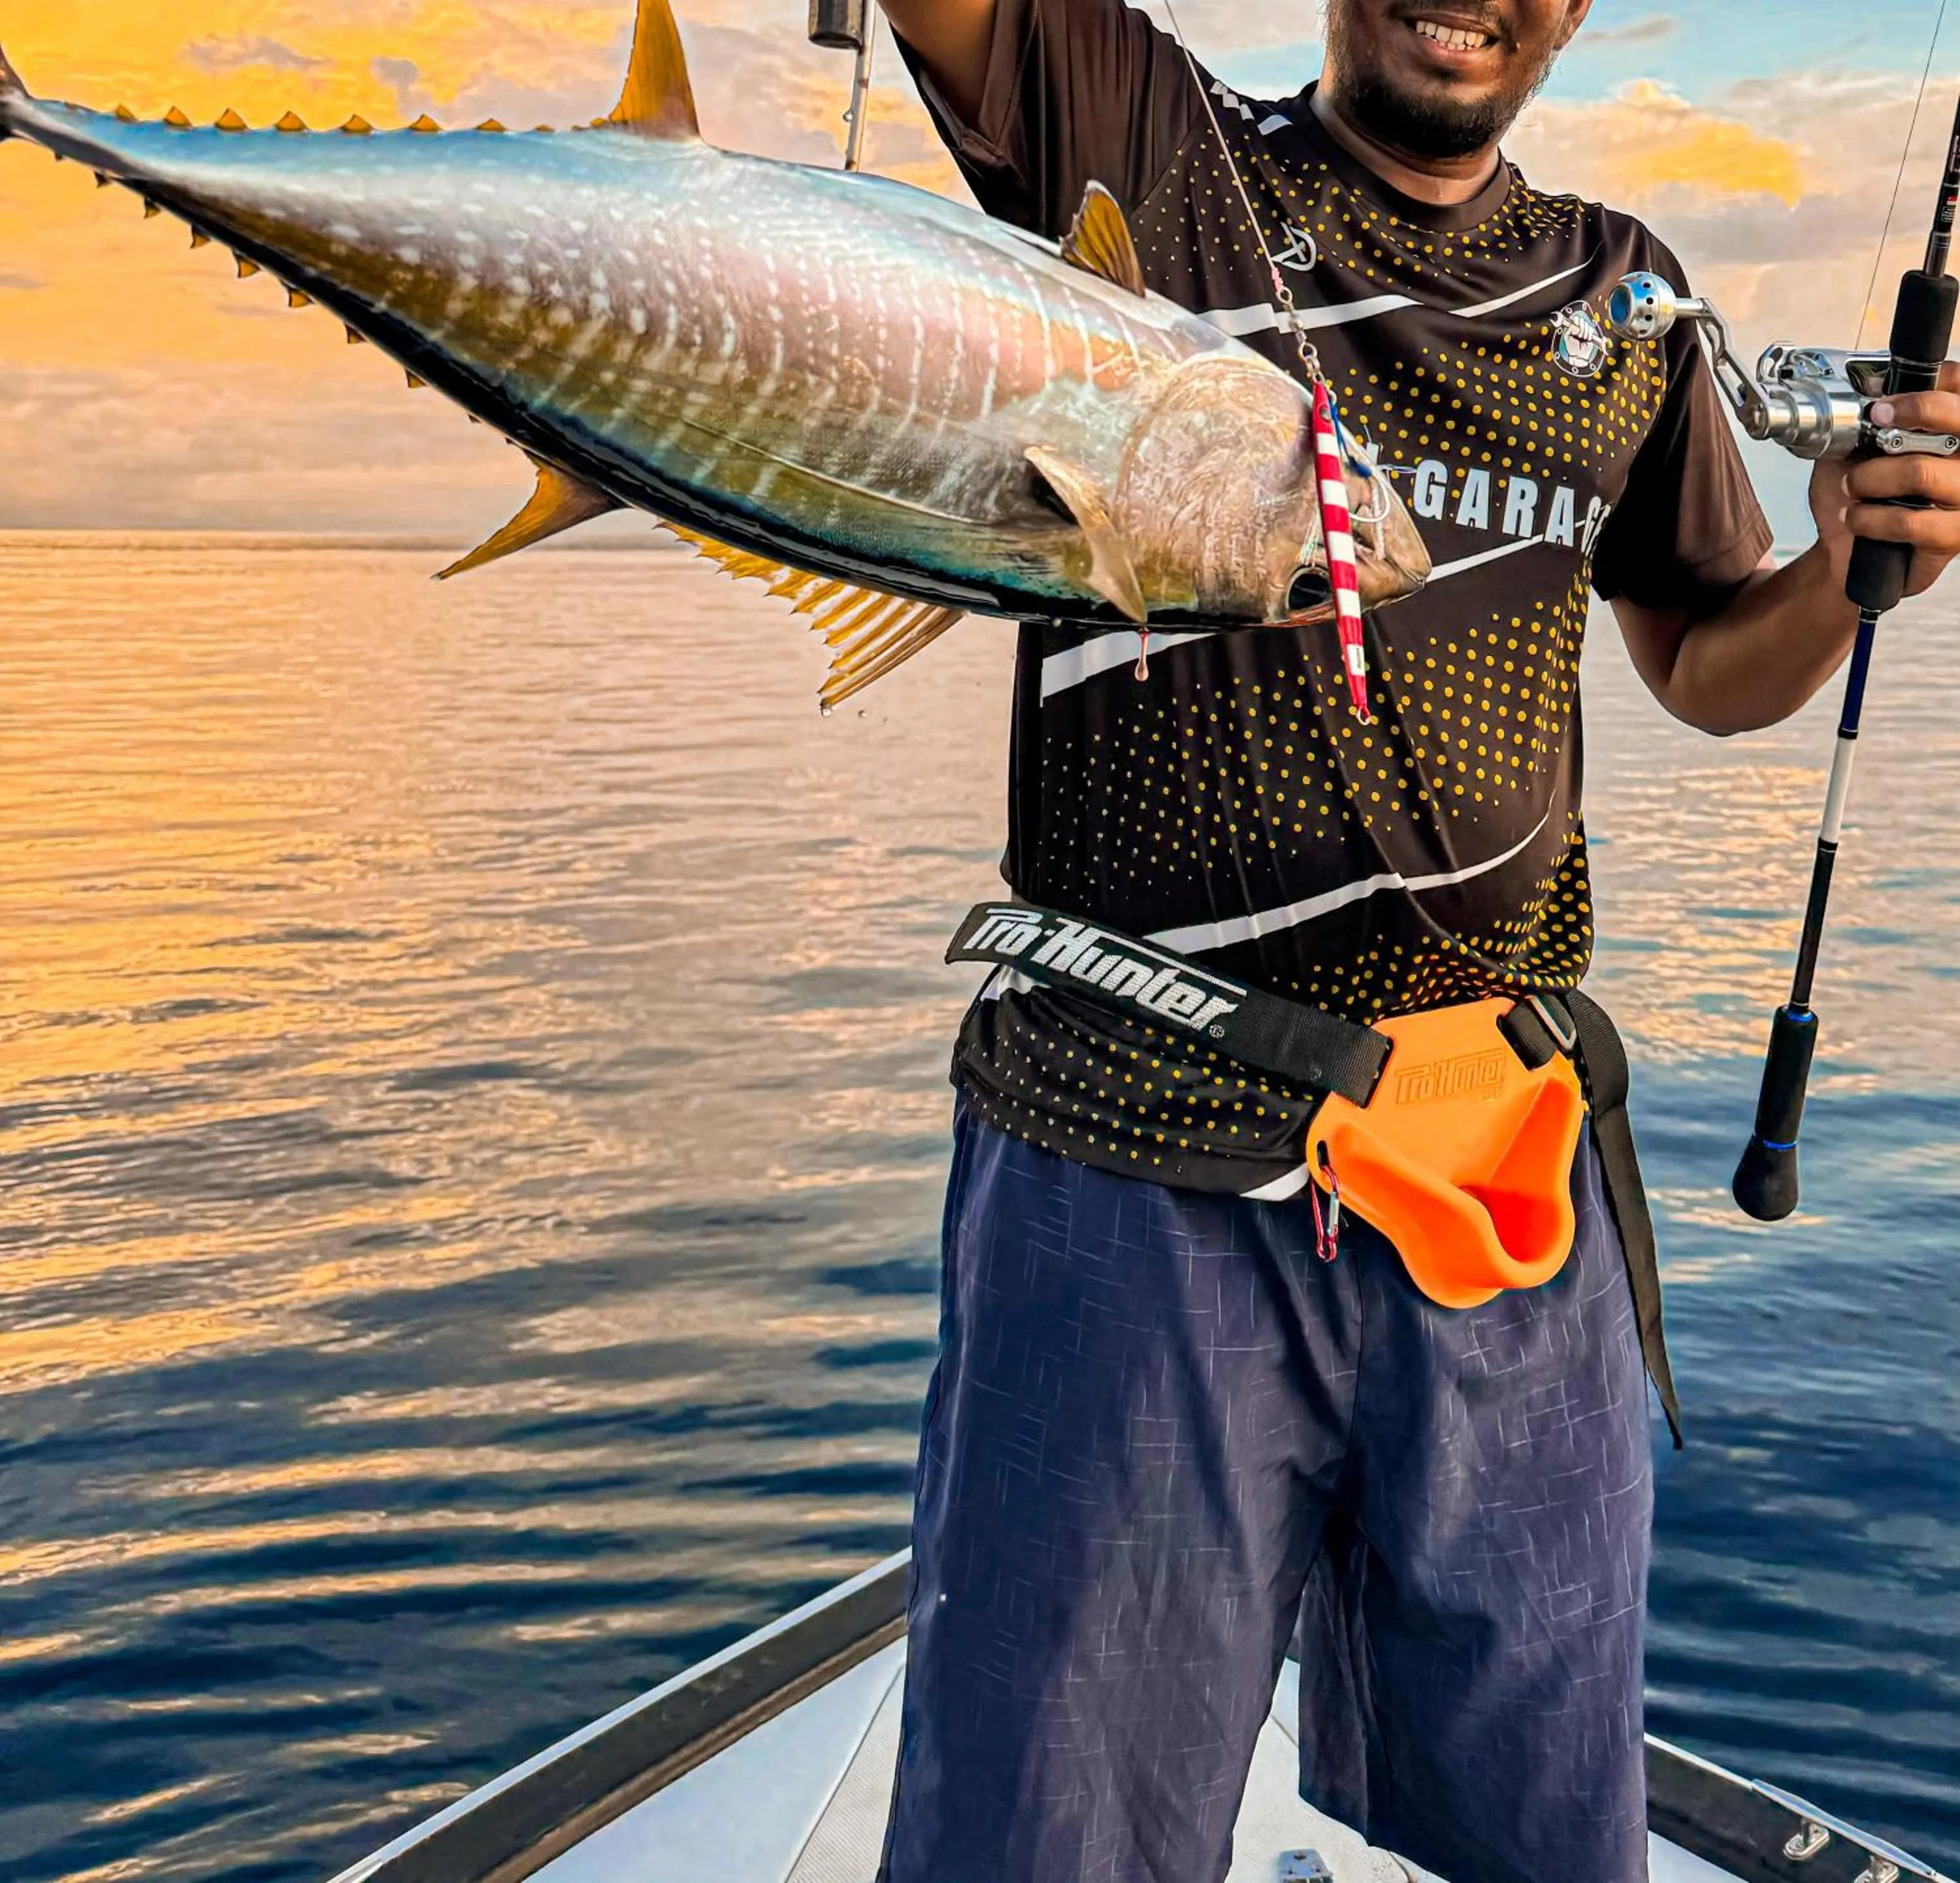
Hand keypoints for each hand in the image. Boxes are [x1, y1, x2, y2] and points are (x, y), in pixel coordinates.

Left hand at [1808, 359, 1959, 596]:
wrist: (1844, 549)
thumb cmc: (1860, 494)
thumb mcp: (1857, 448)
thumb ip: (1873, 419)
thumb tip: (1872, 392)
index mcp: (1954, 432)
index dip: (1939, 379)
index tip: (1895, 391)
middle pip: (1958, 419)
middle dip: (1912, 413)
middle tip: (1877, 420)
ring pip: (1923, 472)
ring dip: (1873, 477)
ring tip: (1853, 485)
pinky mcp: (1952, 537)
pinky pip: (1911, 521)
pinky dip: (1871, 518)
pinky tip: (1856, 517)